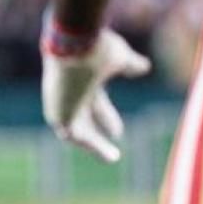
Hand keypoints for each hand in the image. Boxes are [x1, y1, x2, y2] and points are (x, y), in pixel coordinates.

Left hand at [41, 21, 151, 162]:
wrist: (73, 46)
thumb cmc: (95, 48)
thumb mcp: (119, 58)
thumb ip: (130, 64)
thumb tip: (145, 67)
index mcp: (81, 81)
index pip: (94, 104)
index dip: (107, 118)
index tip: (118, 132)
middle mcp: (68, 94)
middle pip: (83, 119)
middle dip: (97, 134)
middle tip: (114, 151)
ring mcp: (61, 104)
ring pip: (75, 131)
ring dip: (93, 145)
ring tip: (112, 157)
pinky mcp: (58, 112)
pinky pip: (70, 135)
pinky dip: (86, 143)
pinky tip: (103, 153)